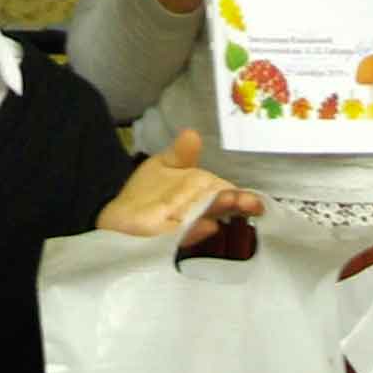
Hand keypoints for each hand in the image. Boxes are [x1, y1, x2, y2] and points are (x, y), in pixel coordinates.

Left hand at [97, 129, 264, 243]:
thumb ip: (180, 155)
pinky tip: (206, 227)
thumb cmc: (148, 193)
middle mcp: (195, 213)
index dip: (240, 196)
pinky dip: (192, 231)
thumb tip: (192, 133)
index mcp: (201, 194)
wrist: (117, 217)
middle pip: (217, 207)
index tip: (255, 200)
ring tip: (231, 204)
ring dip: (216, 214)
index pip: (224, 193)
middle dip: (233, 204)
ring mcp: (180, 229)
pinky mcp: (162, 240)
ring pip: (202, 220)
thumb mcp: (164, 166)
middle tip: (251, 203)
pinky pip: (178, 236)